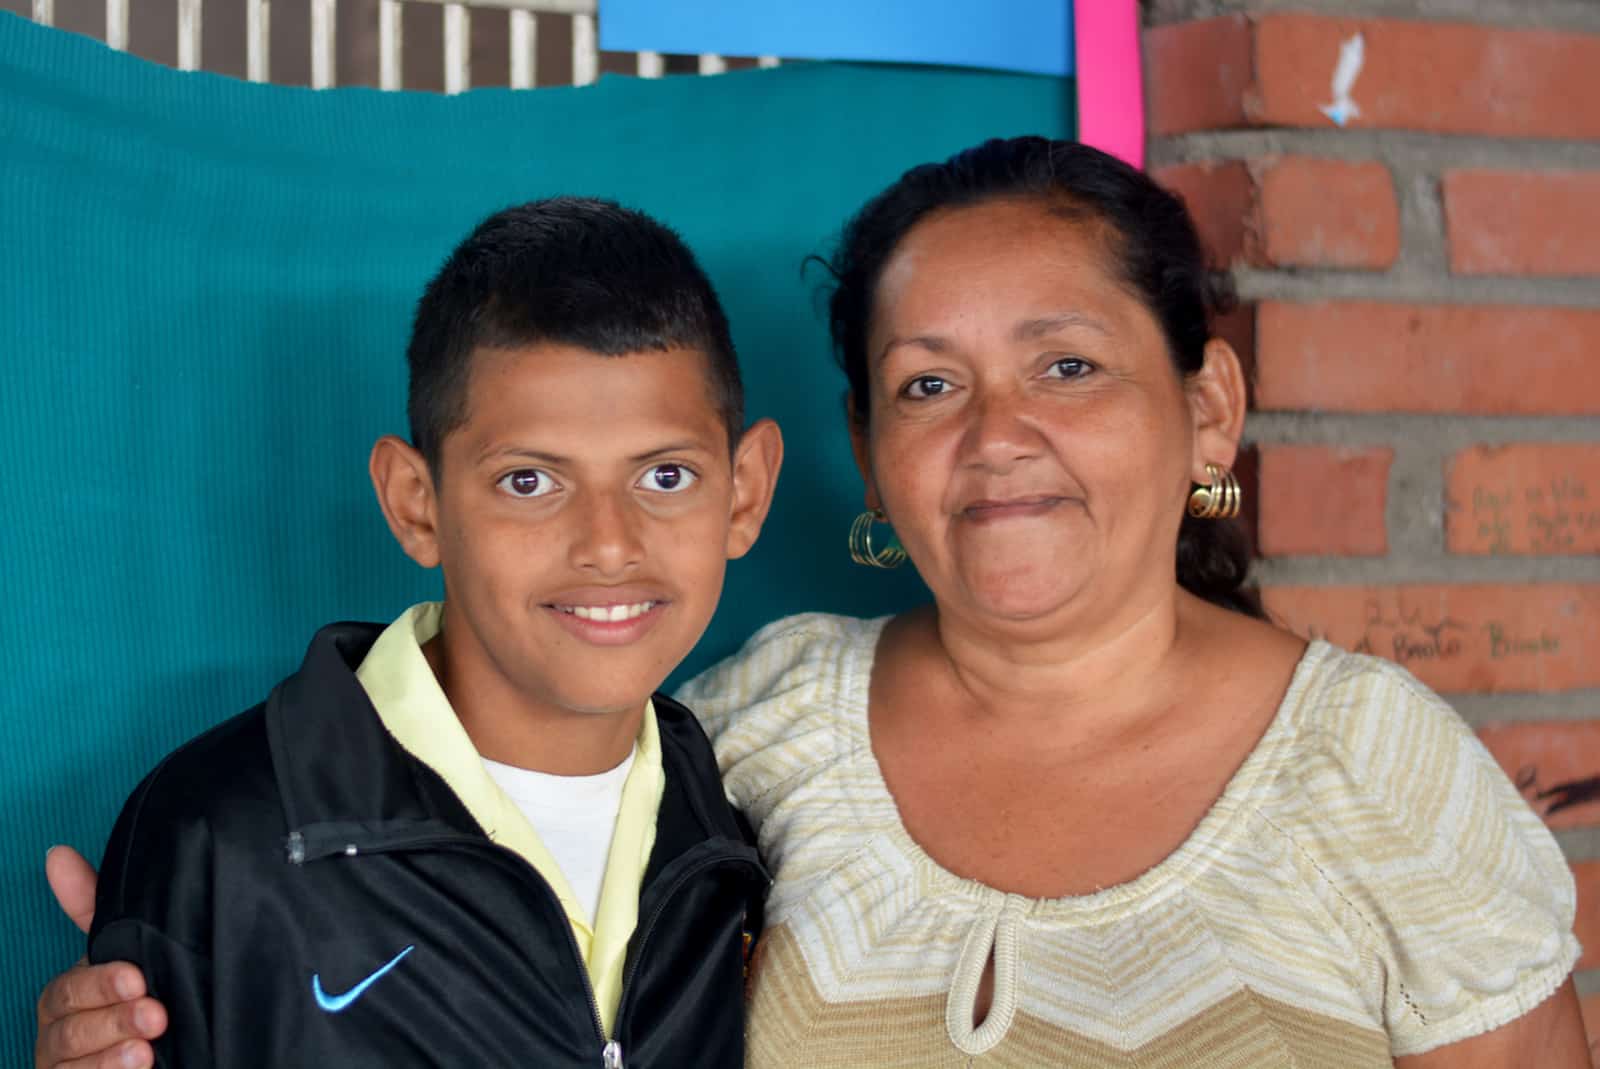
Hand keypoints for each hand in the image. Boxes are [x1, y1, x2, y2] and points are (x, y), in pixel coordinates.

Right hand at [35, 847, 164, 1068]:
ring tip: (147, 1052)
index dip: (101, 984)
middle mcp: (60, 1035)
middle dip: (114, 1020)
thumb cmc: (137, 994)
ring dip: (111, 1059)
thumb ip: (91, 908)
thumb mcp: (123, 949)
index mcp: (68, 996)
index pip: (71, 989)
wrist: (169, 1051)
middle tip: (156, 1014)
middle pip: (73, 1030)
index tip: (138, 978)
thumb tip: (57, 854)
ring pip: (75, 1065)